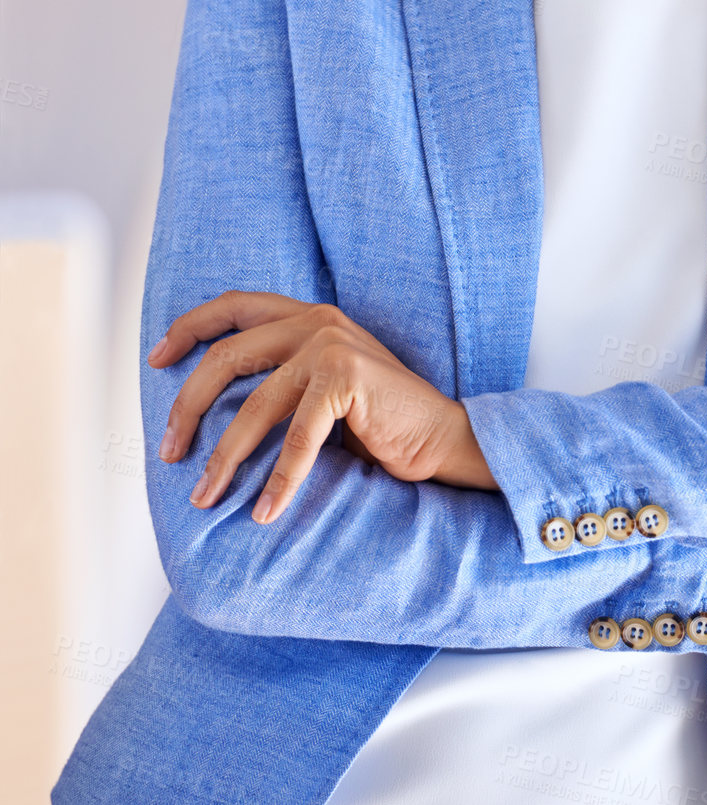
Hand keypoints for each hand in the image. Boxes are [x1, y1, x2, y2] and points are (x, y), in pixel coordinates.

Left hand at [148, 291, 498, 523]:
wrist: (440, 437)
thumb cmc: (377, 422)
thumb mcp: (318, 388)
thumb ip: (279, 378)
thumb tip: (207, 412)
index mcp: (307, 315)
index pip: (235, 305)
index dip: (190, 327)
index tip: (156, 360)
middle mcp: (316, 320)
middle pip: (228, 356)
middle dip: (189, 407)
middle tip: (170, 452)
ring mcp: (332, 345)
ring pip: (255, 405)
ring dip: (224, 457)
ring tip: (205, 497)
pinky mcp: (348, 377)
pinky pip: (297, 437)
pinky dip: (278, 479)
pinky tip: (264, 512)